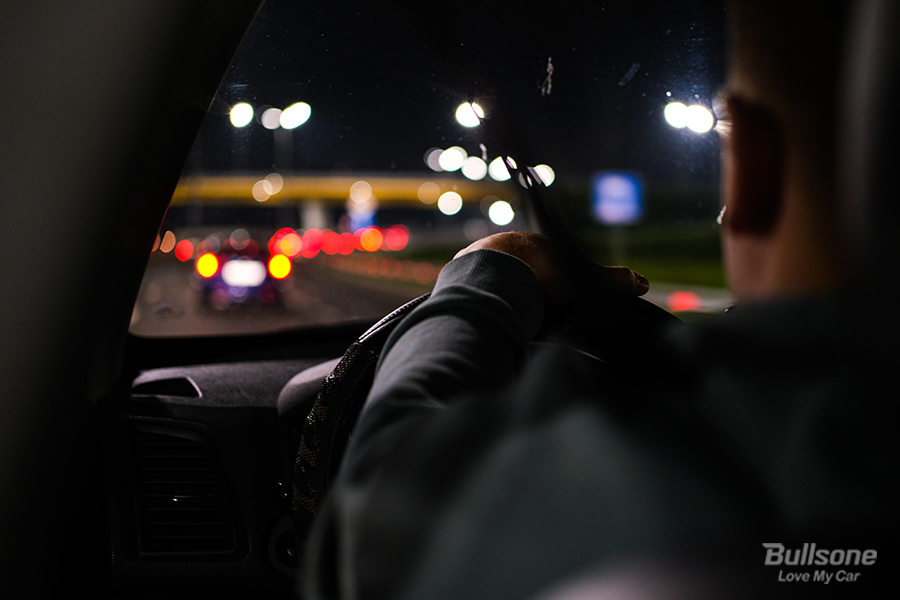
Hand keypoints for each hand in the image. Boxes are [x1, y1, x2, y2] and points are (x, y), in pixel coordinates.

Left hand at [454, 232, 649, 337]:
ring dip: (527, 319)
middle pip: (535, 294)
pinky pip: (492, 309)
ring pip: (514, 303)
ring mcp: (483, 270)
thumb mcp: (581, 277)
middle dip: (547, 313)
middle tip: (550, 323)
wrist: (492, 276)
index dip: (565, 300)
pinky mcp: (466, 288)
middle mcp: (506, 255)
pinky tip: (511, 326)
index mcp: (531, 247)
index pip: (555, 279)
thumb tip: (641, 283)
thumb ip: (611, 281)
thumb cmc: (538, 271)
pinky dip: (505, 320)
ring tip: (532, 326)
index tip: (566, 314)